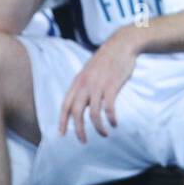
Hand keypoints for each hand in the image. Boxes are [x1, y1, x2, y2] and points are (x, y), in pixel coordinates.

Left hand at [58, 26, 139, 142]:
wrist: (122, 44)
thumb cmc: (107, 58)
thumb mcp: (90, 71)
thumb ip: (84, 86)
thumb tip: (83, 102)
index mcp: (78, 81)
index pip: (65, 105)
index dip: (62, 121)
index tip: (61, 134)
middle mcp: (85, 85)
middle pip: (77, 112)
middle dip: (78, 130)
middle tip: (83, 140)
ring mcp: (98, 86)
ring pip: (94, 114)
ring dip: (98, 128)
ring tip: (105, 134)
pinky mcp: (112, 86)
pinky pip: (109, 108)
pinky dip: (111, 119)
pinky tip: (115, 123)